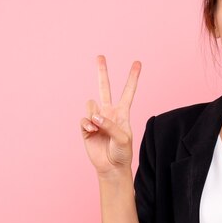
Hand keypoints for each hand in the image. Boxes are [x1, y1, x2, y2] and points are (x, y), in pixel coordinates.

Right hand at [80, 55, 141, 177]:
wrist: (111, 166)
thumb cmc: (122, 152)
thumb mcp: (123, 138)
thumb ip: (110, 125)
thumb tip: (95, 116)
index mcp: (122, 113)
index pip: (128, 91)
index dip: (133, 77)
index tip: (138, 62)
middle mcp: (108, 112)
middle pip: (104, 88)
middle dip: (102, 72)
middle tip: (100, 56)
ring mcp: (96, 119)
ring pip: (90, 104)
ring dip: (93, 114)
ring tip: (98, 127)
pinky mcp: (86, 127)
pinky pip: (83, 119)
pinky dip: (87, 124)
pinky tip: (91, 131)